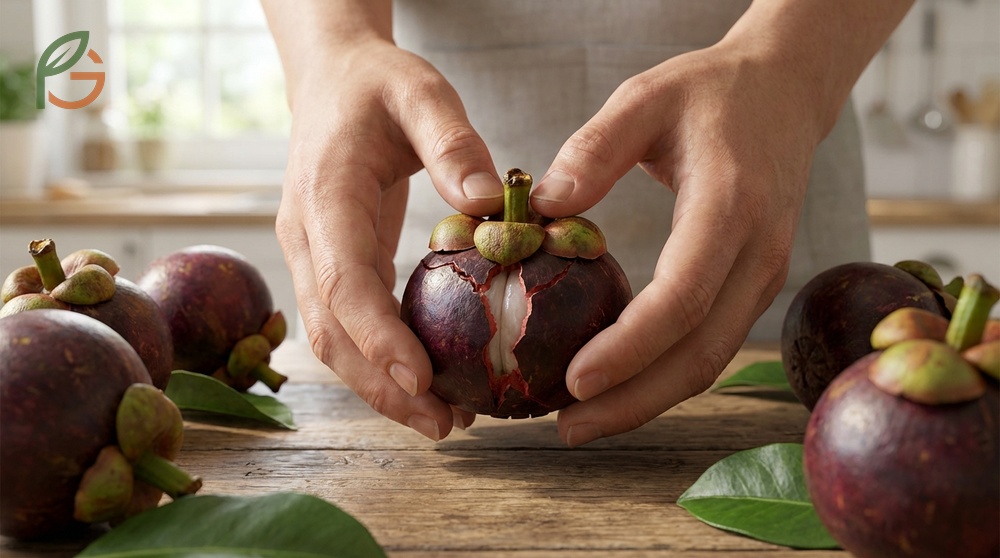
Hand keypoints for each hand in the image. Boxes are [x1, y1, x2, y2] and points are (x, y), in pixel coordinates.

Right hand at [276, 39, 503, 439]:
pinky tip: (430, 382)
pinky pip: (351, 324)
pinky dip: (384, 360)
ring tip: (444, 421)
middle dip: (380, 385)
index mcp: (324, 195)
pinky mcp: (333, 264)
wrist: (332, 79)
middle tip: (443, 424)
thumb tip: (489, 207)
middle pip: (330, 330)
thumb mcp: (421, 91)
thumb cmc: (378, 83)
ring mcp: (313, 254)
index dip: (376, 335)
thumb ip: (452, 142)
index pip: (341, 278)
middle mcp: (307, 235)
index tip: (419, 379)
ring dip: (380, 386)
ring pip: (334, 339)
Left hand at [531, 42, 827, 446]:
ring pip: (709, 360)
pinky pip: (710, 344)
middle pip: (701, 352)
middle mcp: (758, 253)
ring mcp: (763, 276)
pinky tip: (615, 385)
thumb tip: (544, 208)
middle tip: (566, 427)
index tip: (575, 381)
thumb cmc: (711, 92)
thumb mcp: (645, 97)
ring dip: (647, 399)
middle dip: (634, 400)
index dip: (630, 347)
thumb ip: (595, 148)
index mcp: (731, 205)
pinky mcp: (753, 286)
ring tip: (581, 420)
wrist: (785, 96)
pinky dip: (663, 376)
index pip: (683, 296)